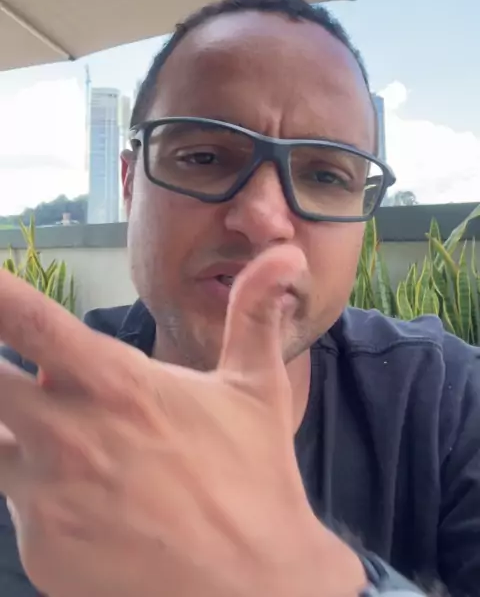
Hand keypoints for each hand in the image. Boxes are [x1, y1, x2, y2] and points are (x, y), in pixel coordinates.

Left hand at [0, 245, 365, 596]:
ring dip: (12, 432)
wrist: (254, 587)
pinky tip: (87, 503)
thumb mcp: (256, 386)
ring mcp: (47, 496)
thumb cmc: (254, 477)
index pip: (31, 322)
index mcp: (117, 383)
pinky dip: (35, 491)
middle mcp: (69, 434)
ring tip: (63, 440)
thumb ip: (255, 310)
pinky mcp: (39, 549)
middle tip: (21, 376)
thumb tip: (283, 251)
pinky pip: (15, 503)